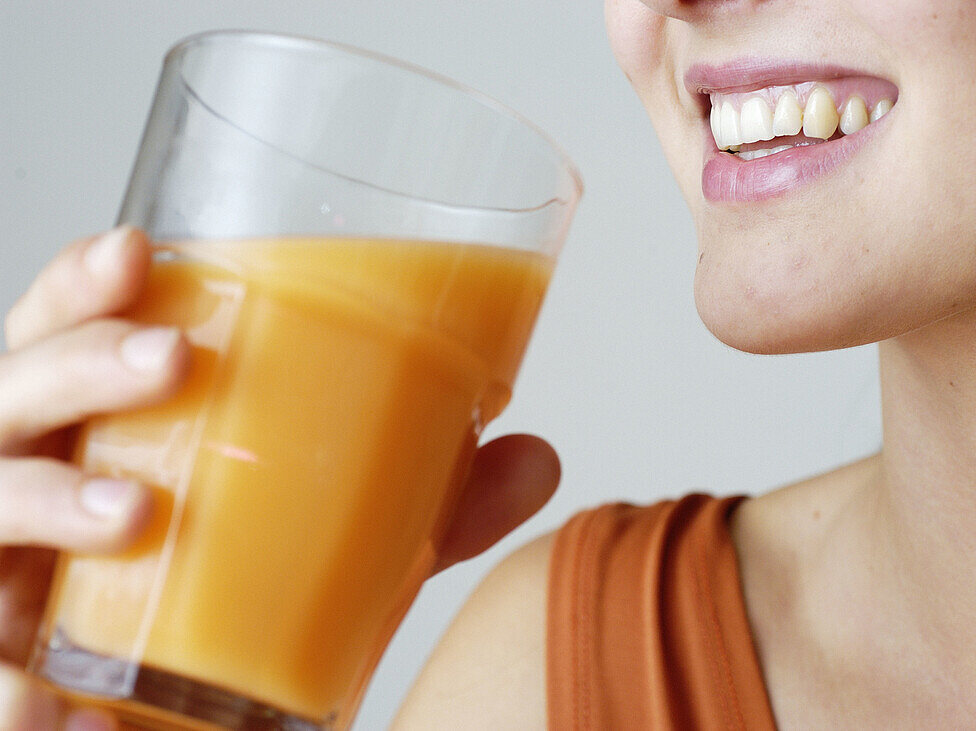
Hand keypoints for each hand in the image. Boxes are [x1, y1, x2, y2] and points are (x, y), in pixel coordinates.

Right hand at [0, 227, 558, 726]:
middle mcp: (44, 477)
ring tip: (136, 513)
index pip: (67, 333)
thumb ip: (431, 506)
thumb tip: (538, 458)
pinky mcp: (13, 659)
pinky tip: (63, 713)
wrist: (201, 718)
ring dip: (46, 498)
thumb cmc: (253, 594)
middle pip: (17, 393)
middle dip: (80, 363)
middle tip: (174, 361)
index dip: (83, 287)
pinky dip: (10, 693)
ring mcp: (12, 570)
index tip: (138, 248)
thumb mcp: (350, 543)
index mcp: (112, 427)